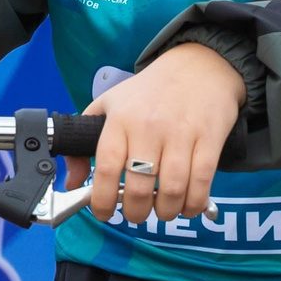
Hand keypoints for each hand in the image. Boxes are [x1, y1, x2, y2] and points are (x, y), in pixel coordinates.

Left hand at [71, 44, 245, 225]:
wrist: (199, 66)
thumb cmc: (150, 91)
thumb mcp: (109, 105)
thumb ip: (84, 143)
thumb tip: (71, 182)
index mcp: (120, 119)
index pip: (105, 168)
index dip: (102, 200)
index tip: (103, 213)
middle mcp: (149, 127)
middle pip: (139, 187)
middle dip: (136, 213)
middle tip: (136, 214)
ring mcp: (181, 133)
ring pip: (172, 190)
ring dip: (166, 212)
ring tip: (162, 211)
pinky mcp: (209, 139)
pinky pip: (201, 182)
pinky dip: (193, 203)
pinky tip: (187, 205)